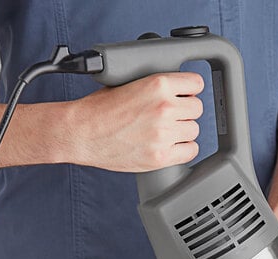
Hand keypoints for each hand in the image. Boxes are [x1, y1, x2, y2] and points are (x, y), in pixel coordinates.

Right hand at [68, 72, 203, 171]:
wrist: (81, 133)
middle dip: (186, 111)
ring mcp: (164, 134)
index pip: (196, 84)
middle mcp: (164, 108)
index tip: (185, 95)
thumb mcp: (129, 82)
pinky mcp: (161, 156)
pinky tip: (171, 145)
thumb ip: (156, 86)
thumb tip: (176, 90)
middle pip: (197, 109)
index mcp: (157, 85)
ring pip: (194, 130)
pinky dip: (184, 149)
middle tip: (171, 116)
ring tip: (166, 131)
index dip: (189, 90)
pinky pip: (191, 151)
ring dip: (184, 131)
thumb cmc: (99, 109)